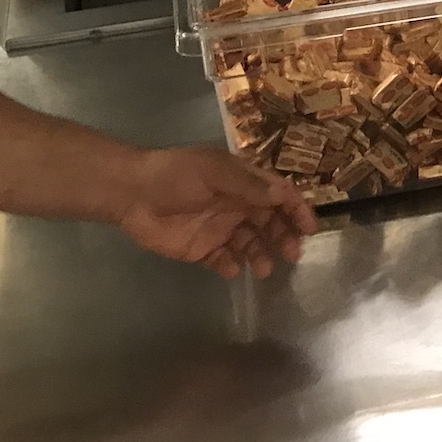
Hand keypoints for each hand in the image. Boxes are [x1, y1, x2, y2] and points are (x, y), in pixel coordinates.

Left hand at [112, 145, 316, 278]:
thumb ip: (247, 185)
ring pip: (252, 244)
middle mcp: (237, 205)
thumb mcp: (213, 172)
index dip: (297, 209)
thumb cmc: (175, 175)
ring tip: (263, 269)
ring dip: (262, 255)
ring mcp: (220, 228)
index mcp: (243, 182)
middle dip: (284, 237)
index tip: (309, 228)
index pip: (279, 194)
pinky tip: (232, 269)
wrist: (132, 193)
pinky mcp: (203, 249)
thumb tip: (283, 195)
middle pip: (270, 222)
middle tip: (291, 254)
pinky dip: (233, 266)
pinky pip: (225, 260)